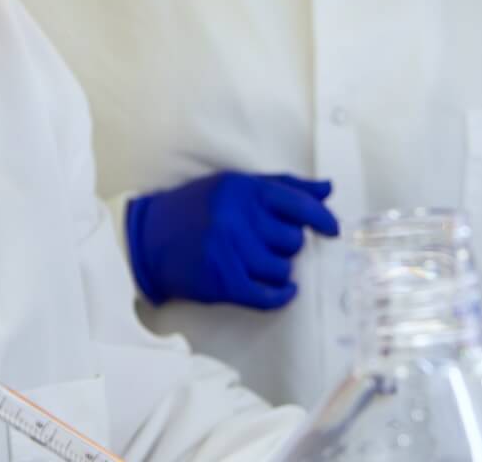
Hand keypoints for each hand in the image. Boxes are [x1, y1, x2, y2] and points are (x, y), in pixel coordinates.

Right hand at [125, 172, 338, 309]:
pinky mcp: (220, 281)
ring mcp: (227, 250)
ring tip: (261, 263)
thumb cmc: (197, 208)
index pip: (296, 203)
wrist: (148, 237)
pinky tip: (282, 291)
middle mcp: (235, 217)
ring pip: (281, 269)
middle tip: (269, 244)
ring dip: (279, 270)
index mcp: (243, 189)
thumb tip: (328, 189)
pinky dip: (280, 296)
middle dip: (287, 246)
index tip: (334, 230)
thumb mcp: (236, 185)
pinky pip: (266, 295)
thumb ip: (284, 186)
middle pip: (292, 241)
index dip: (321, 218)